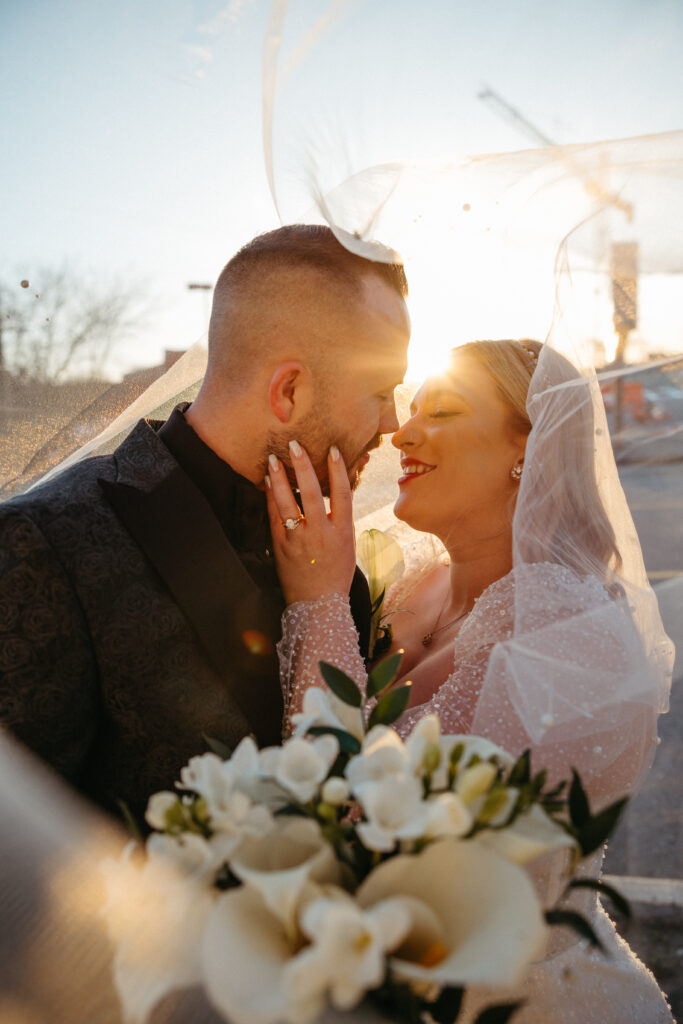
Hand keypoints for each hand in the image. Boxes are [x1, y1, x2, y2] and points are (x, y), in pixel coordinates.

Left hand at [265, 440, 356, 604]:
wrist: (318, 604)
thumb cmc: (335, 573)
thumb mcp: (347, 544)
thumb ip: (341, 517)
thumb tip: (338, 488)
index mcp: (342, 532)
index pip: (342, 495)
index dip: (339, 470)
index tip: (333, 450)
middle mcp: (321, 533)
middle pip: (313, 493)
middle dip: (303, 466)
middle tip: (294, 445)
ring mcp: (300, 540)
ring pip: (288, 503)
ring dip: (280, 479)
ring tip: (273, 460)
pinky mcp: (282, 547)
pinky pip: (274, 517)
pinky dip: (270, 498)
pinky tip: (267, 483)